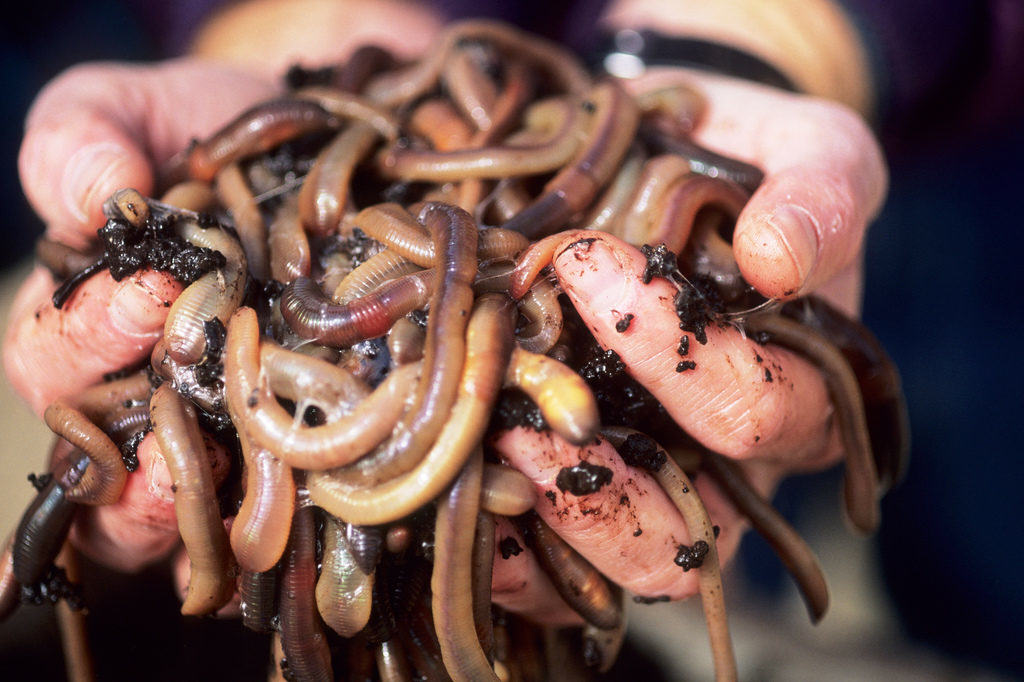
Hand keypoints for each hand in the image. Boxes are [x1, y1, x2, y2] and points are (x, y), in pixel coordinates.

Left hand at [489, 69, 887, 617]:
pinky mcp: (562, 474)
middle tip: (522, 425)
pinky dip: (491, 541)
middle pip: (679, 538)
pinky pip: (534, 555)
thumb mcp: (807, 155)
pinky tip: (446, 492)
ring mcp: (633, 474)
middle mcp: (715, 461)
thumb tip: (779, 260)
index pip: (758, 416)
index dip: (681, 360)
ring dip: (532, 529)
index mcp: (792, 397)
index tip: (588, 263)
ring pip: (601, 570)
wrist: (657, 158)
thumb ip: (820, 196)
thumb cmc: (743, 166)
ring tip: (474, 459)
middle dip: (600, 493)